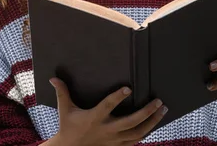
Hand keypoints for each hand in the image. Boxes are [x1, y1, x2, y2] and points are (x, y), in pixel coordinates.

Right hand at [46, 78, 167, 145]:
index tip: (129, 88)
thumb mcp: (65, 110)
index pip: (107, 106)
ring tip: (162, 110)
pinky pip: (135, 140)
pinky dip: (147, 131)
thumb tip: (54, 77)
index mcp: (94, 118)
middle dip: (146, 112)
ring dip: (152, 122)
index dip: (118, 97)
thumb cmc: (68, 127)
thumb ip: (62, 93)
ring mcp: (113, 140)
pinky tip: (155, 122)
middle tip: (158, 101)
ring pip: (137, 133)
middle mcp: (106, 130)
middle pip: (130, 122)